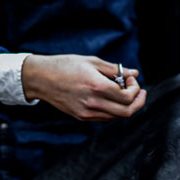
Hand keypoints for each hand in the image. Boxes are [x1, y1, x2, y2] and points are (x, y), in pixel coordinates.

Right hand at [20, 54, 145, 121]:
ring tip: (122, 92)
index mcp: (97, 86)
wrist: (41, 78)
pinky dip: (113, 110)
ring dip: (126, 106)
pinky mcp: (81, 117)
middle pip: (127, 111)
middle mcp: (93, 102)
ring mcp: (86, 112)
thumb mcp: (91, 61)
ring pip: (117, 117)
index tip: (131, 78)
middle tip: (138, 91)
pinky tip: (110, 98)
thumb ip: (114, 69)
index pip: (127, 96)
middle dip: (138, 101)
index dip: (135, 88)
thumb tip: (135, 72)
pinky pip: (105, 117)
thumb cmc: (65, 66)